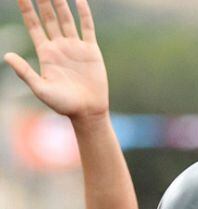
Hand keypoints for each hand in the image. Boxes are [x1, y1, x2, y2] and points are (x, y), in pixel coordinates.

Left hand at [4, 0, 107, 120]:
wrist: (88, 111)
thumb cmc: (63, 104)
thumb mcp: (40, 89)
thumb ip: (24, 72)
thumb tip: (6, 56)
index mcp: (45, 53)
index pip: (33, 24)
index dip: (26, 9)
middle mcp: (59, 46)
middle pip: (48, 17)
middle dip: (42, 1)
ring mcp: (75, 46)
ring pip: (66, 18)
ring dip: (60, 3)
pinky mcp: (91, 50)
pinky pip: (87, 27)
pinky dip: (84, 13)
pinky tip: (79, 0)